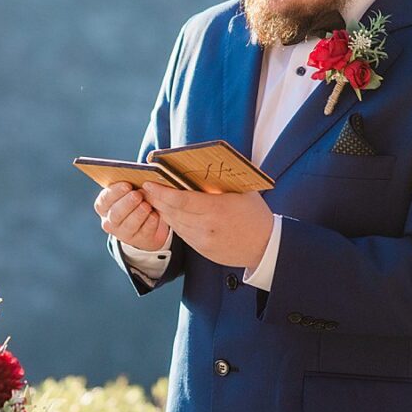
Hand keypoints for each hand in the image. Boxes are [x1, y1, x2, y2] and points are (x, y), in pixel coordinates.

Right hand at [94, 181, 171, 250]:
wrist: (147, 223)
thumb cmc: (136, 200)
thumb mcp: (130, 191)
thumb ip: (130, 184)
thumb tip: (142, 176)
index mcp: (104, 206)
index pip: (105, 200)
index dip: (115, 192)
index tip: (127, 185)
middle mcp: (110, 221)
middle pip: (115, 214)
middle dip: (127, 203)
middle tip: (137, 195)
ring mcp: (123, 234)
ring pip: (129, 225)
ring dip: (138, 214)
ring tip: (147, 205)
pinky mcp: (138, 240)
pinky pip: (143, 232)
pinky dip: (150, 223)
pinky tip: (154, 215)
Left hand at [140, 183, 274, 268]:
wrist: (266, 247)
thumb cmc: (256, 215)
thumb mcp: (244, 191)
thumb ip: (222, 179)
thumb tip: (203, 162)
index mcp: (217, 209)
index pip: (180, 199)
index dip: (161, 191)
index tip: (149, 182)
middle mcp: (206, 227)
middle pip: (172, 211)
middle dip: (156, 198)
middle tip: (146, 187)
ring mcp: (203, 241)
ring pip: (174, 223)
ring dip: (162, 210)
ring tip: (153, 197)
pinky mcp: (202, 250)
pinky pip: (181, 233)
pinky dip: (173, 221)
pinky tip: (168, 212)